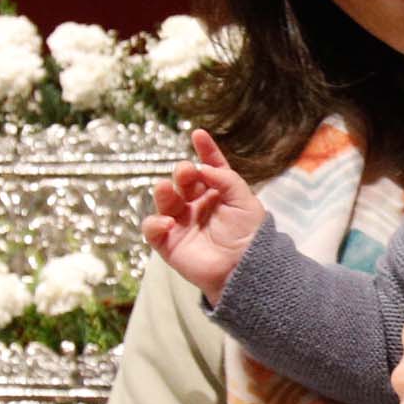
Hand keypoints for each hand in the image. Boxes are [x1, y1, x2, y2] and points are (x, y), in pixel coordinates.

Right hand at [143, 129, 264, 305]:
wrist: (245, 269)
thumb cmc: (250, 236)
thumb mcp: (245, 201)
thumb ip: (226, 180)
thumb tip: (201, 167)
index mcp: (218, 193)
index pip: (209, 167)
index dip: (205, 151)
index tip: (198, 134)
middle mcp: (198, 205)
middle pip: (183, 181)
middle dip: (182, 172)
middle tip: (186, 171)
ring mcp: (182, 223)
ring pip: (165, 200)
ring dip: (163, 192)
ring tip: (167, 188)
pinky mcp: (169, 243)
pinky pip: (153, 229)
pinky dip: (155, 223)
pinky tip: (168, 222)